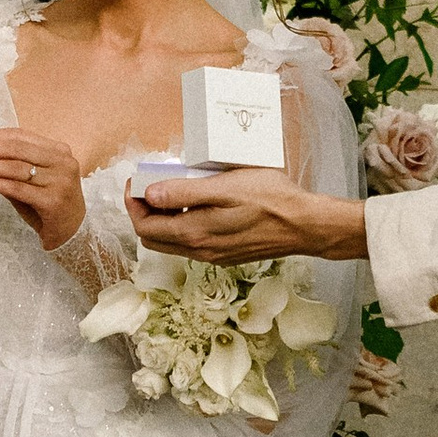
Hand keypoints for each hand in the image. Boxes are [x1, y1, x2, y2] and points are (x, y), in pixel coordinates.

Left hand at [0, 129, 85, 252]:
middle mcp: (62, 161)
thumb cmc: (45, 204)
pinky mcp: (53, 201)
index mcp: (58, 150)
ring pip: (13, 167)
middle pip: (14, 148)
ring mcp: (60, 181)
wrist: (70, 234)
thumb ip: (8, 164)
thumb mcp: (29, 179)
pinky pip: (15, 188)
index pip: (18, 135)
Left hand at [130, 169, 369, 264]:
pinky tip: (197, 205)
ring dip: (163, 219)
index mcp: (193, 233)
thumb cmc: (270, 200)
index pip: (144, 226)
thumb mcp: (223, 186)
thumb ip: (183, 192)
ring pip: (172, 242)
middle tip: (149, 185)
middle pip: (153, 237)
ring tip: (172, 191)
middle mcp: (199, 250)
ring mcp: (213, 255)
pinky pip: (192, 243)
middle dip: (143, 212)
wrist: (303, 225)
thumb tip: (149, 195)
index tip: (136, 181)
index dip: (133, 203)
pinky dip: (183, 225)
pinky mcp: (225, 254)